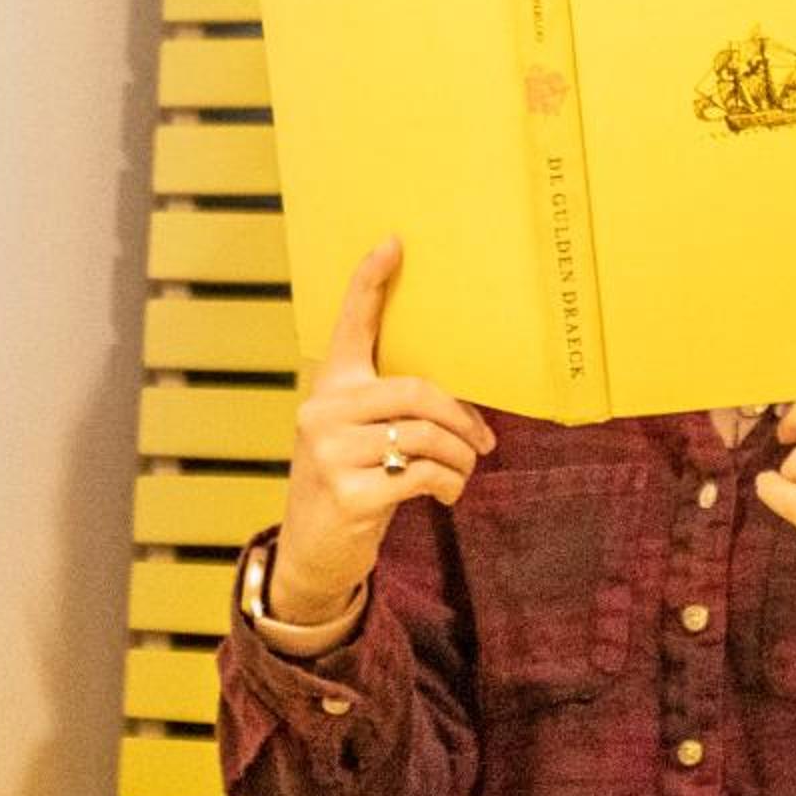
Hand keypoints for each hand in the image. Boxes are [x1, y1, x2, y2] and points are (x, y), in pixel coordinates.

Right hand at [273, 236, 497, 617]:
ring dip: (461, 459)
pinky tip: (444, 495)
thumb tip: (467, 412)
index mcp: (329, 389)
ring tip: (462, 474)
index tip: (393, 242)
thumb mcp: (359, 440)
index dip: (370, 282)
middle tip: (483, 442)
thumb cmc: (351, 484)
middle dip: (461, 418)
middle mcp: (321, 412)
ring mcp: (329, 453)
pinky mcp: (347, 494)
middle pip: (416, 391)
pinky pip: (422, 474)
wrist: (312, 552)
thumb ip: (393, 414)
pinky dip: (447, 484)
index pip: (349, 326)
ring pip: (426, 436)